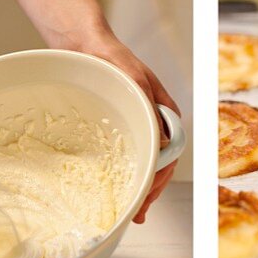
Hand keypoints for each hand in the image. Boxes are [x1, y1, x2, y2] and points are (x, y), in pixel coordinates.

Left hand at [67, 26, 180, 222]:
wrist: (85, 45)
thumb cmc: (110, 57)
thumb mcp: (133, 79)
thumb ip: (149, 107)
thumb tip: (165, 144)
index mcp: (166, 112)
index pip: (172, 152)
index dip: (161, 175)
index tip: (148, 191)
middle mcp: (156, 123)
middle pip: (161, 164)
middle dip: (151, 189)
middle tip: (139, 211)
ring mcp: (139, 128)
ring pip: (146, 164)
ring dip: (142, 188)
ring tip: (134, 211)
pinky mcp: (121, 131)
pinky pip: (128, 157)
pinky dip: (128, 176)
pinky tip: (123, 191)